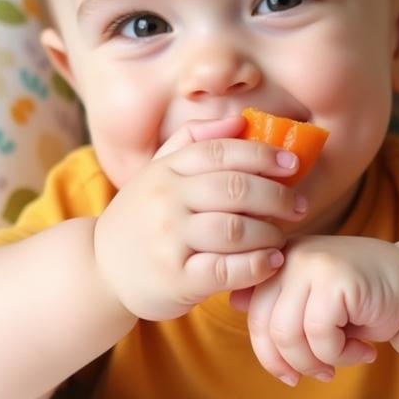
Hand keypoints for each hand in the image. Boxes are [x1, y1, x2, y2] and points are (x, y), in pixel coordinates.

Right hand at [94, 115, 308, 320]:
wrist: (99, 267)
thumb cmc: (141, 217)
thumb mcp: (156, 171)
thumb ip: (193, 141)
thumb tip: (239, 119)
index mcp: (165, 170)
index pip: (220, 152)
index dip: (262, 154)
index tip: (291, 164)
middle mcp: (165, 201)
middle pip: (235, 188)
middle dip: (277, 195)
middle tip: (298, 206)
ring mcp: (169, 240)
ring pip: (235, 229)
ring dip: (270, 232)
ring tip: (281, 236)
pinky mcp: (177, 279)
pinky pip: (227, 270)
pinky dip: (258, 265)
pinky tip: (272, 261)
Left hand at [230, 236, 398, 385]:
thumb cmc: (362, 297)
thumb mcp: (313, 298)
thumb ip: (279, 301)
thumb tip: (233, 302)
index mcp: (279, 260)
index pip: (254, 315)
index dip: (268, 353)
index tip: (288, 374)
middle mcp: (289, 256)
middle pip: (267, 328)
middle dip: (291, 363)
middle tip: (318, 375)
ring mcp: (311, 263)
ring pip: (290, 335)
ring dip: (318, 362)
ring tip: (344, 360)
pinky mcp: (335, 278)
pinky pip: (320, 335)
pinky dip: (341, 355)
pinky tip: (361, 349)